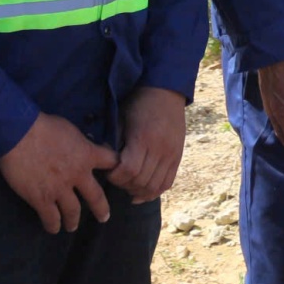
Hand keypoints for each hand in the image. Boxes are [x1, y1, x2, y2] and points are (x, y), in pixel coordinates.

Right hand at [0, 113, 119, 232]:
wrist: (20, 134)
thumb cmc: (44, 125)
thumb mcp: (70, 130)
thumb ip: (78, 142)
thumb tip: (80, 145)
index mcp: (87, 154)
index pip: (111, 162)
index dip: (115, 167)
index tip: (116, 174)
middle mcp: (78, 175)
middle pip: (96, 197)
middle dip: (101, 209)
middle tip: (104, 218)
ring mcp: (60, 189)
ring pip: (73, 212)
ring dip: (73, 221)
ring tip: (72, 226)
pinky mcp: (41, 198)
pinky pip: (50, 217)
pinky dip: (53, 225)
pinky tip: (53, 228)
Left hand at [109, 87, 186, 203]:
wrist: (166, 91)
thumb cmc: (140, 103)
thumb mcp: (123, 118)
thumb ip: (115, 141)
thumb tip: (105, 162)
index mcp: (144, 138)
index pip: (129, 170)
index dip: (116, 177)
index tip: (108, 172)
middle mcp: (160, 149)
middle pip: (141, 181)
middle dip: (125, 185)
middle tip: (116, 179)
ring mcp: (172, 154)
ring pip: (155, 186)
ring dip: (139, 191)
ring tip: (129, 186)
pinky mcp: (178, 156)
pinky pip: (168, 182)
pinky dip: (155, 191)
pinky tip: (143, 193)